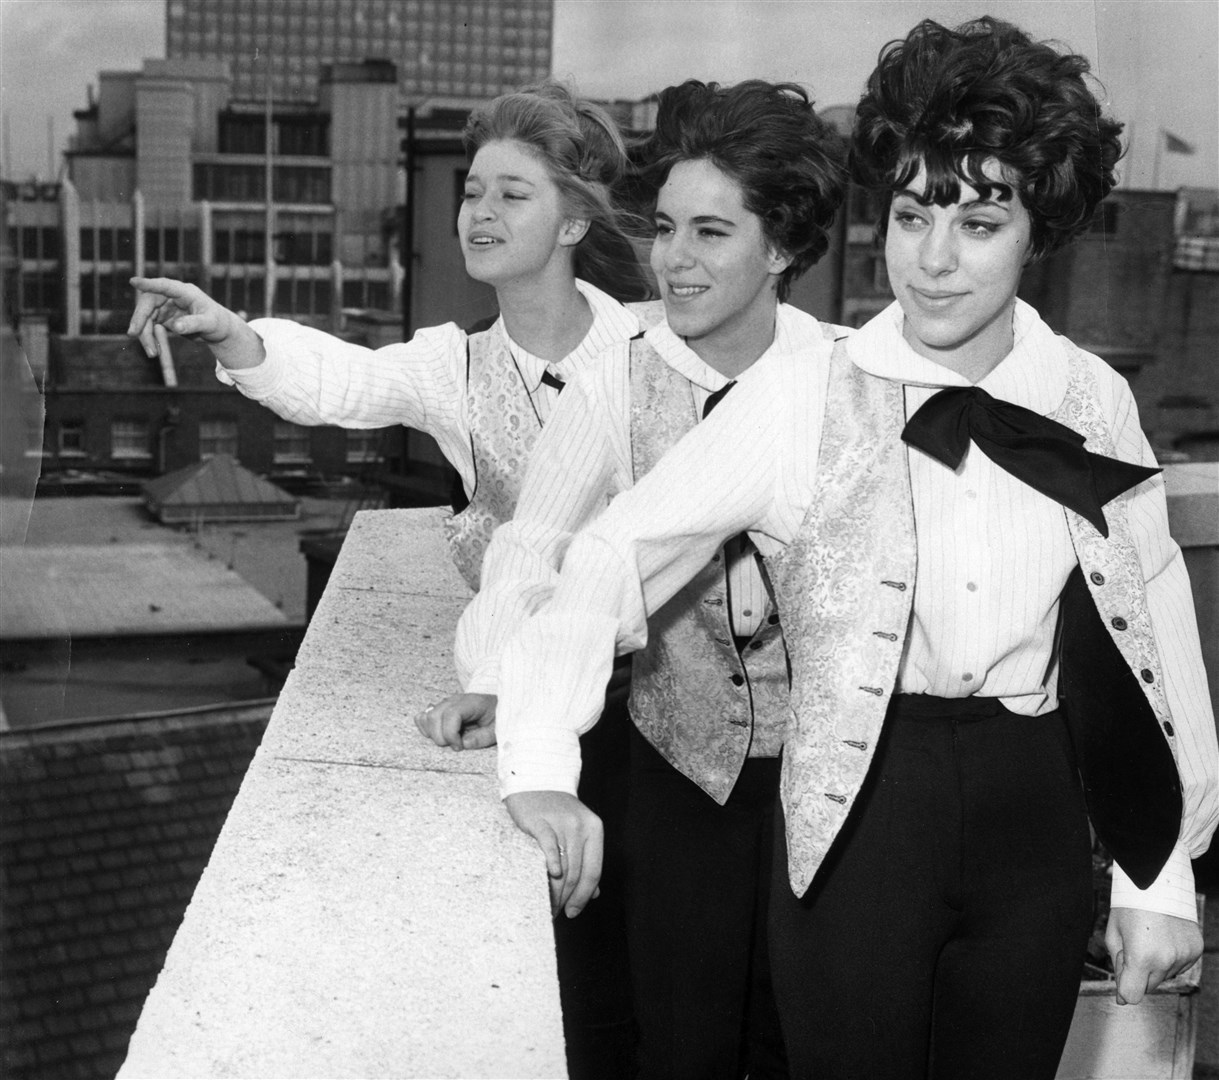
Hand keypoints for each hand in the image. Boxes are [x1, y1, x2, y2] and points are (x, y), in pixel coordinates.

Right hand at [127, 276, 261, 367]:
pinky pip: (150, 327)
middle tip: (133, 334)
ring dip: (144, 334)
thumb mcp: (209, 324)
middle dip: (139, 318)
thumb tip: (176, 327)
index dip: (149, 284)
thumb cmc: (217, 322)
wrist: (218, 330)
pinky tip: (155, 351)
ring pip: (146, 317)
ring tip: (153, 354)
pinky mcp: (163, 317)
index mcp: (185, 292)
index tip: (133, 281)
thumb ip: (193, 324)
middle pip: (148, 303)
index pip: (164, 285)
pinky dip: (150, 339)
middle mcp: (171, 296)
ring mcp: (165, 306)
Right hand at [415, 693, 496, 749]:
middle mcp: (454, 700)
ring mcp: (445, 703)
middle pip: (434, 717)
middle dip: (441, 738)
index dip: (451, 734)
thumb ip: (482, 738)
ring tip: (449, 741)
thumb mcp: (496, 729)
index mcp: (470, 703)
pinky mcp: (440, 709)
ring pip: (426, 717)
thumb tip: (464, 744)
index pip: (451, 714)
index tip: (459, 746)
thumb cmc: (497, 717)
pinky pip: (423, 716)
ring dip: (433, 734)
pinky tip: (438, 735)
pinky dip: (426, 728)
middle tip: (456, 746)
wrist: (496, 706)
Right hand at [504, 791, 601, 918]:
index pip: (593, 872)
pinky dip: (550, 865)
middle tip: (555, 913)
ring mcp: (561, 823)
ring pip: (563, 867)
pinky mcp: (540, 821)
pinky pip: (548, 847)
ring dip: (555, 891)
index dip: (584, 896)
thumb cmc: (557, 812)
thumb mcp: (578, 832)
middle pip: (577, 873)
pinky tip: (549, 877)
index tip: (573, 913)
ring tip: (546, 906)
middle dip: (567, 899)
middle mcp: (581, 826)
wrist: (536, 781)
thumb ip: (587, 860)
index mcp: (594, 830)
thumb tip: (595, 894)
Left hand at [1106, 907, 1201, 1003]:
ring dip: (1155, 964)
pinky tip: (1164, 937)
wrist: (1157, 882)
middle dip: (1139, 973)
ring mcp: (1184, 956)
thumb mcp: (1114, 934)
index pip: (1133, 995)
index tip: (1122, 981)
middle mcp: (1166, 960)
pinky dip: (1171, 957)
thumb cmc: (1130, 906)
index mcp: (1141, 957)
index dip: (1124, 990)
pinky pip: (1180, 964)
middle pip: (1149, 986)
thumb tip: (1123, 996)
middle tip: (1133, 947)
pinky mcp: (1195, 949)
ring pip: (1166, 975)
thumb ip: (1118, 966)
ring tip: (1149, 938)